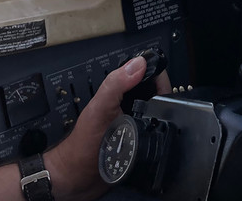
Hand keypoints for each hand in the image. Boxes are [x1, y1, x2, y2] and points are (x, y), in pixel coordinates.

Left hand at [44, 56, 171, 200]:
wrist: (77, 178)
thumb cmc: (81, 146)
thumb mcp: (100, 110)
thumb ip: (115, 85)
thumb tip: (138, 64)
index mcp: (118, 92)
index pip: (145, 73)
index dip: (158, 77)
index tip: (163, 90)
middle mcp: (127, 106)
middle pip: (156, 93)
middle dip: (164, 100)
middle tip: (161, 112)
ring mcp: (135, 123)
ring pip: (160, 113)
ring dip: (163, 119)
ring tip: (159, 126)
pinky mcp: (140, 141)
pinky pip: (158, 133)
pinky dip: (160, 135)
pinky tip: (154, 139)